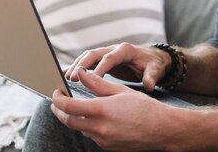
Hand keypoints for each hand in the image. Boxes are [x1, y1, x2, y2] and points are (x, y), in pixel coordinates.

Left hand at [52, 67, 172, 150]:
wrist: (162, 130)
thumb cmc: (144, 107)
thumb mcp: (120, 91)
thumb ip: (97, 83)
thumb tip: (81, 74)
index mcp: (102, 110)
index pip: (69, 106)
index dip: (58, 99)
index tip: (56, 92)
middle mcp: (100, 128)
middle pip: (68, 121)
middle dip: (58, 111)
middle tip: (57, 101)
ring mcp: (103, 140)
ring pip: (79, 129)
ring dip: (72, 118)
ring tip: (74, 107)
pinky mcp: (107, 147)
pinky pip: (91, 136)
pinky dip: (87, 126)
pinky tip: (92, 118)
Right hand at [65, 43, 171, 91]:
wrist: (151, 58)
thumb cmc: (152, 64)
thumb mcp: (155, 69)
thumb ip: (151, 76)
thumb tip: (149, 85)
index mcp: (125, 50)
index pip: (110, 58)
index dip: (100, 68)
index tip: (92, 79)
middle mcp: (113, 48)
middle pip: (94, 54)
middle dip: (82, 65)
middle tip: (72, 78)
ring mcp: (105, 52)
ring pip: (87, 56)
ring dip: (76, 66)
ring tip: (66, 78)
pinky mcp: (101, 59)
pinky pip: (86, 62)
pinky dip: (75, 67)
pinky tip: (64, 74)